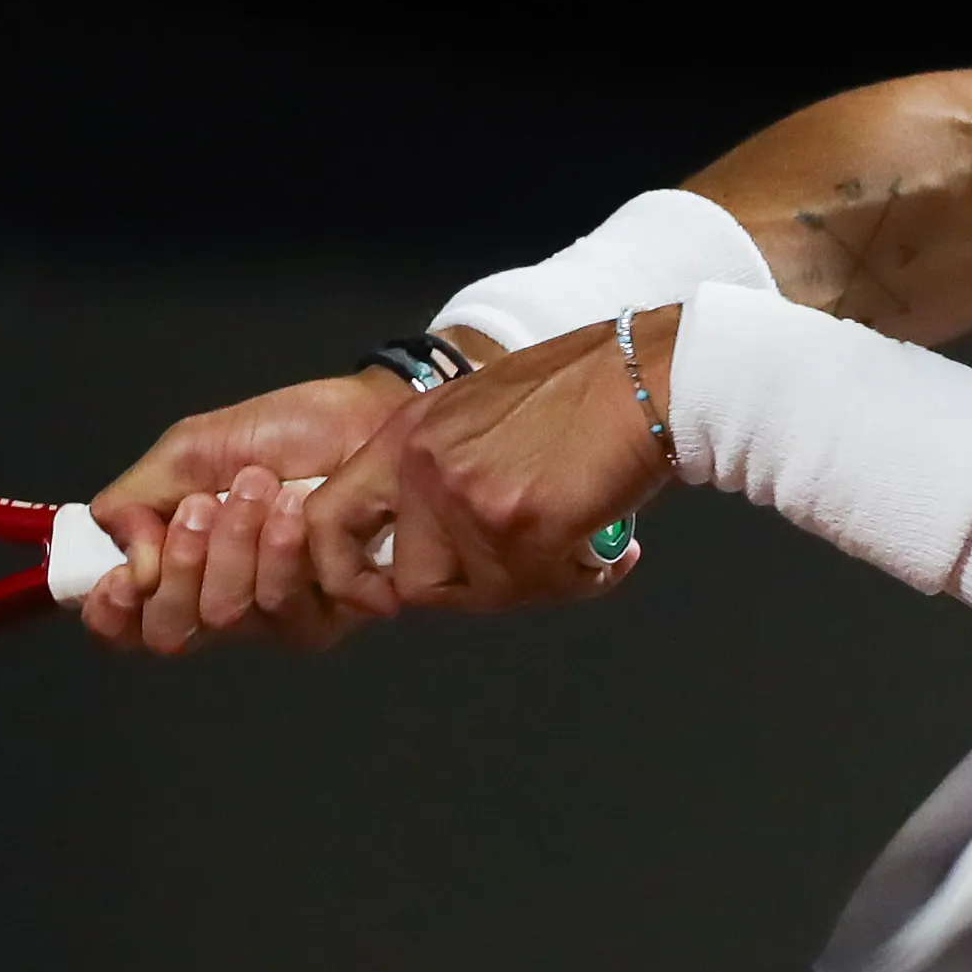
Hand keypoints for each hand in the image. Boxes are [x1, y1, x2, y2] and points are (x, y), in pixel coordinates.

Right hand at [76, 368, 409, 654]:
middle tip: (201, 505)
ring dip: (233, 544)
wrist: (362, 417)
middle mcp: (220, 601)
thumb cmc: (279, 434)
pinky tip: (293, 511)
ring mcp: (272, 615)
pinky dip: (278, 552)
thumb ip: (137, 502)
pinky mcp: (326, 615)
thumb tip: (128, 562)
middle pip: (168, 632)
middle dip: (179, 564)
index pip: (127, 625)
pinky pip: (281, 608)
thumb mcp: (189, 452)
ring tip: (259, 486)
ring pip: (224, 615)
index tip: (123, 578)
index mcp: (178, 567)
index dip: (111, 615)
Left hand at [308, 312, 675, 617]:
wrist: (644, 376)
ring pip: (482, 594)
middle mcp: (424, 464)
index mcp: (406, 434)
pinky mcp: (519, 523)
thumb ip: (444, 474)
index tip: (385, 595)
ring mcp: (467, 496)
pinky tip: (608, 550)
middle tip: (523, 565)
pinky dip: (580, 579)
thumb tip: (445, 551)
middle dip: (472, 588)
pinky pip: (538, 589)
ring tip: (577, 549)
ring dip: (533, 584)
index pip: (327, 520)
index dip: (347, 574)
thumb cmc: (582, 391)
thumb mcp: (478, 415)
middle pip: (413, 581)